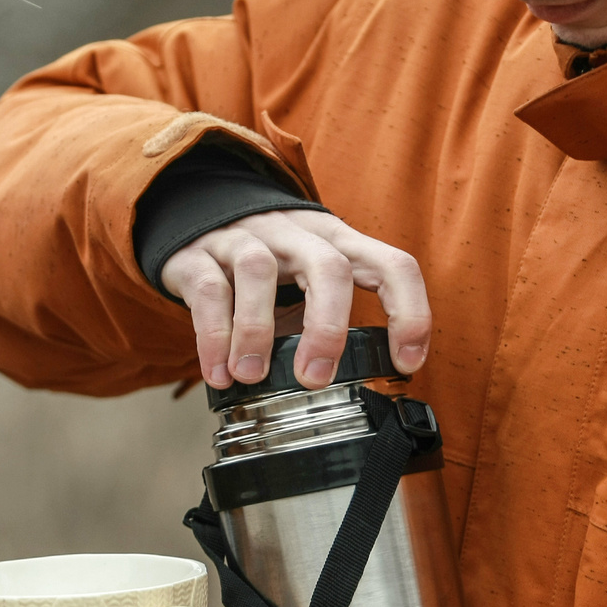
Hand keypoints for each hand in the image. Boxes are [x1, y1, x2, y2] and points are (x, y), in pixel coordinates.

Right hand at [160, 210, 430, 391]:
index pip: (391, 264)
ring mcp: (246, 238)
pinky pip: (209, 289)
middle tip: (314, 378)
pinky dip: (214, 337)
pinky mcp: (199, 253)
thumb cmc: (266, 264)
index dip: (409, 312)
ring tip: (251, 376)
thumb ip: (324, 320)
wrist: (196, 219)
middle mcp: (296, 234)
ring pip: (258, 270)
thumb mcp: (306, 281)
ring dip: (257, 330)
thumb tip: (343, 387)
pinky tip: (219, 374)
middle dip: (328, 327)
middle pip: (328, 266)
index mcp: (335, 242)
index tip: (405, 364)